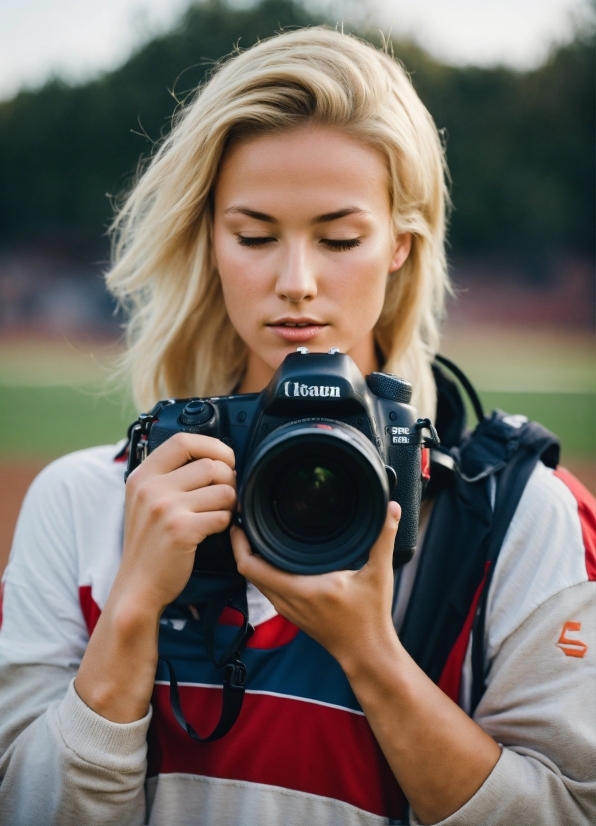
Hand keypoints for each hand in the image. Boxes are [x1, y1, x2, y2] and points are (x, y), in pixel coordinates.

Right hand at [116, 433, 236, 612]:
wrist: (137, 587)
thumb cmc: (149, 544)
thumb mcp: (145, 502)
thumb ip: (168, 477)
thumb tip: (211, 457)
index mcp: (142, 476)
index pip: (183, 441)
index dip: (212, 445)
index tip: (224, 458)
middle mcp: (151, 488)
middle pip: (211, 465)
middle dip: (229, 480)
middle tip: (225, 496)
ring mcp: (165, 508)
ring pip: (223, 490)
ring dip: (229, 504)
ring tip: (218, 515)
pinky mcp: (182, 530)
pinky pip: (223, 516)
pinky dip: (225, 524)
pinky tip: (212, 531)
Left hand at [231, 501, 400, 667]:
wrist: (367, 653)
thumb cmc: (370, 617)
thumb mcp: (379, 575)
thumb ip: (384, 538)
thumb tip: (392, 508)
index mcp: (300, 588)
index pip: (251, 567)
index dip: (240, 542)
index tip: (243, 520)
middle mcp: (286, 600)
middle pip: (247, 570)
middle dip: (242, 544)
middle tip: (248, 518)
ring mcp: (287, 608)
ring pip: (256, 580)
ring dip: (252, 557)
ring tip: (258, 532)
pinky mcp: (292, 612)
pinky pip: (267, 587)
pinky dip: (263, 570)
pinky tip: (274, 555)